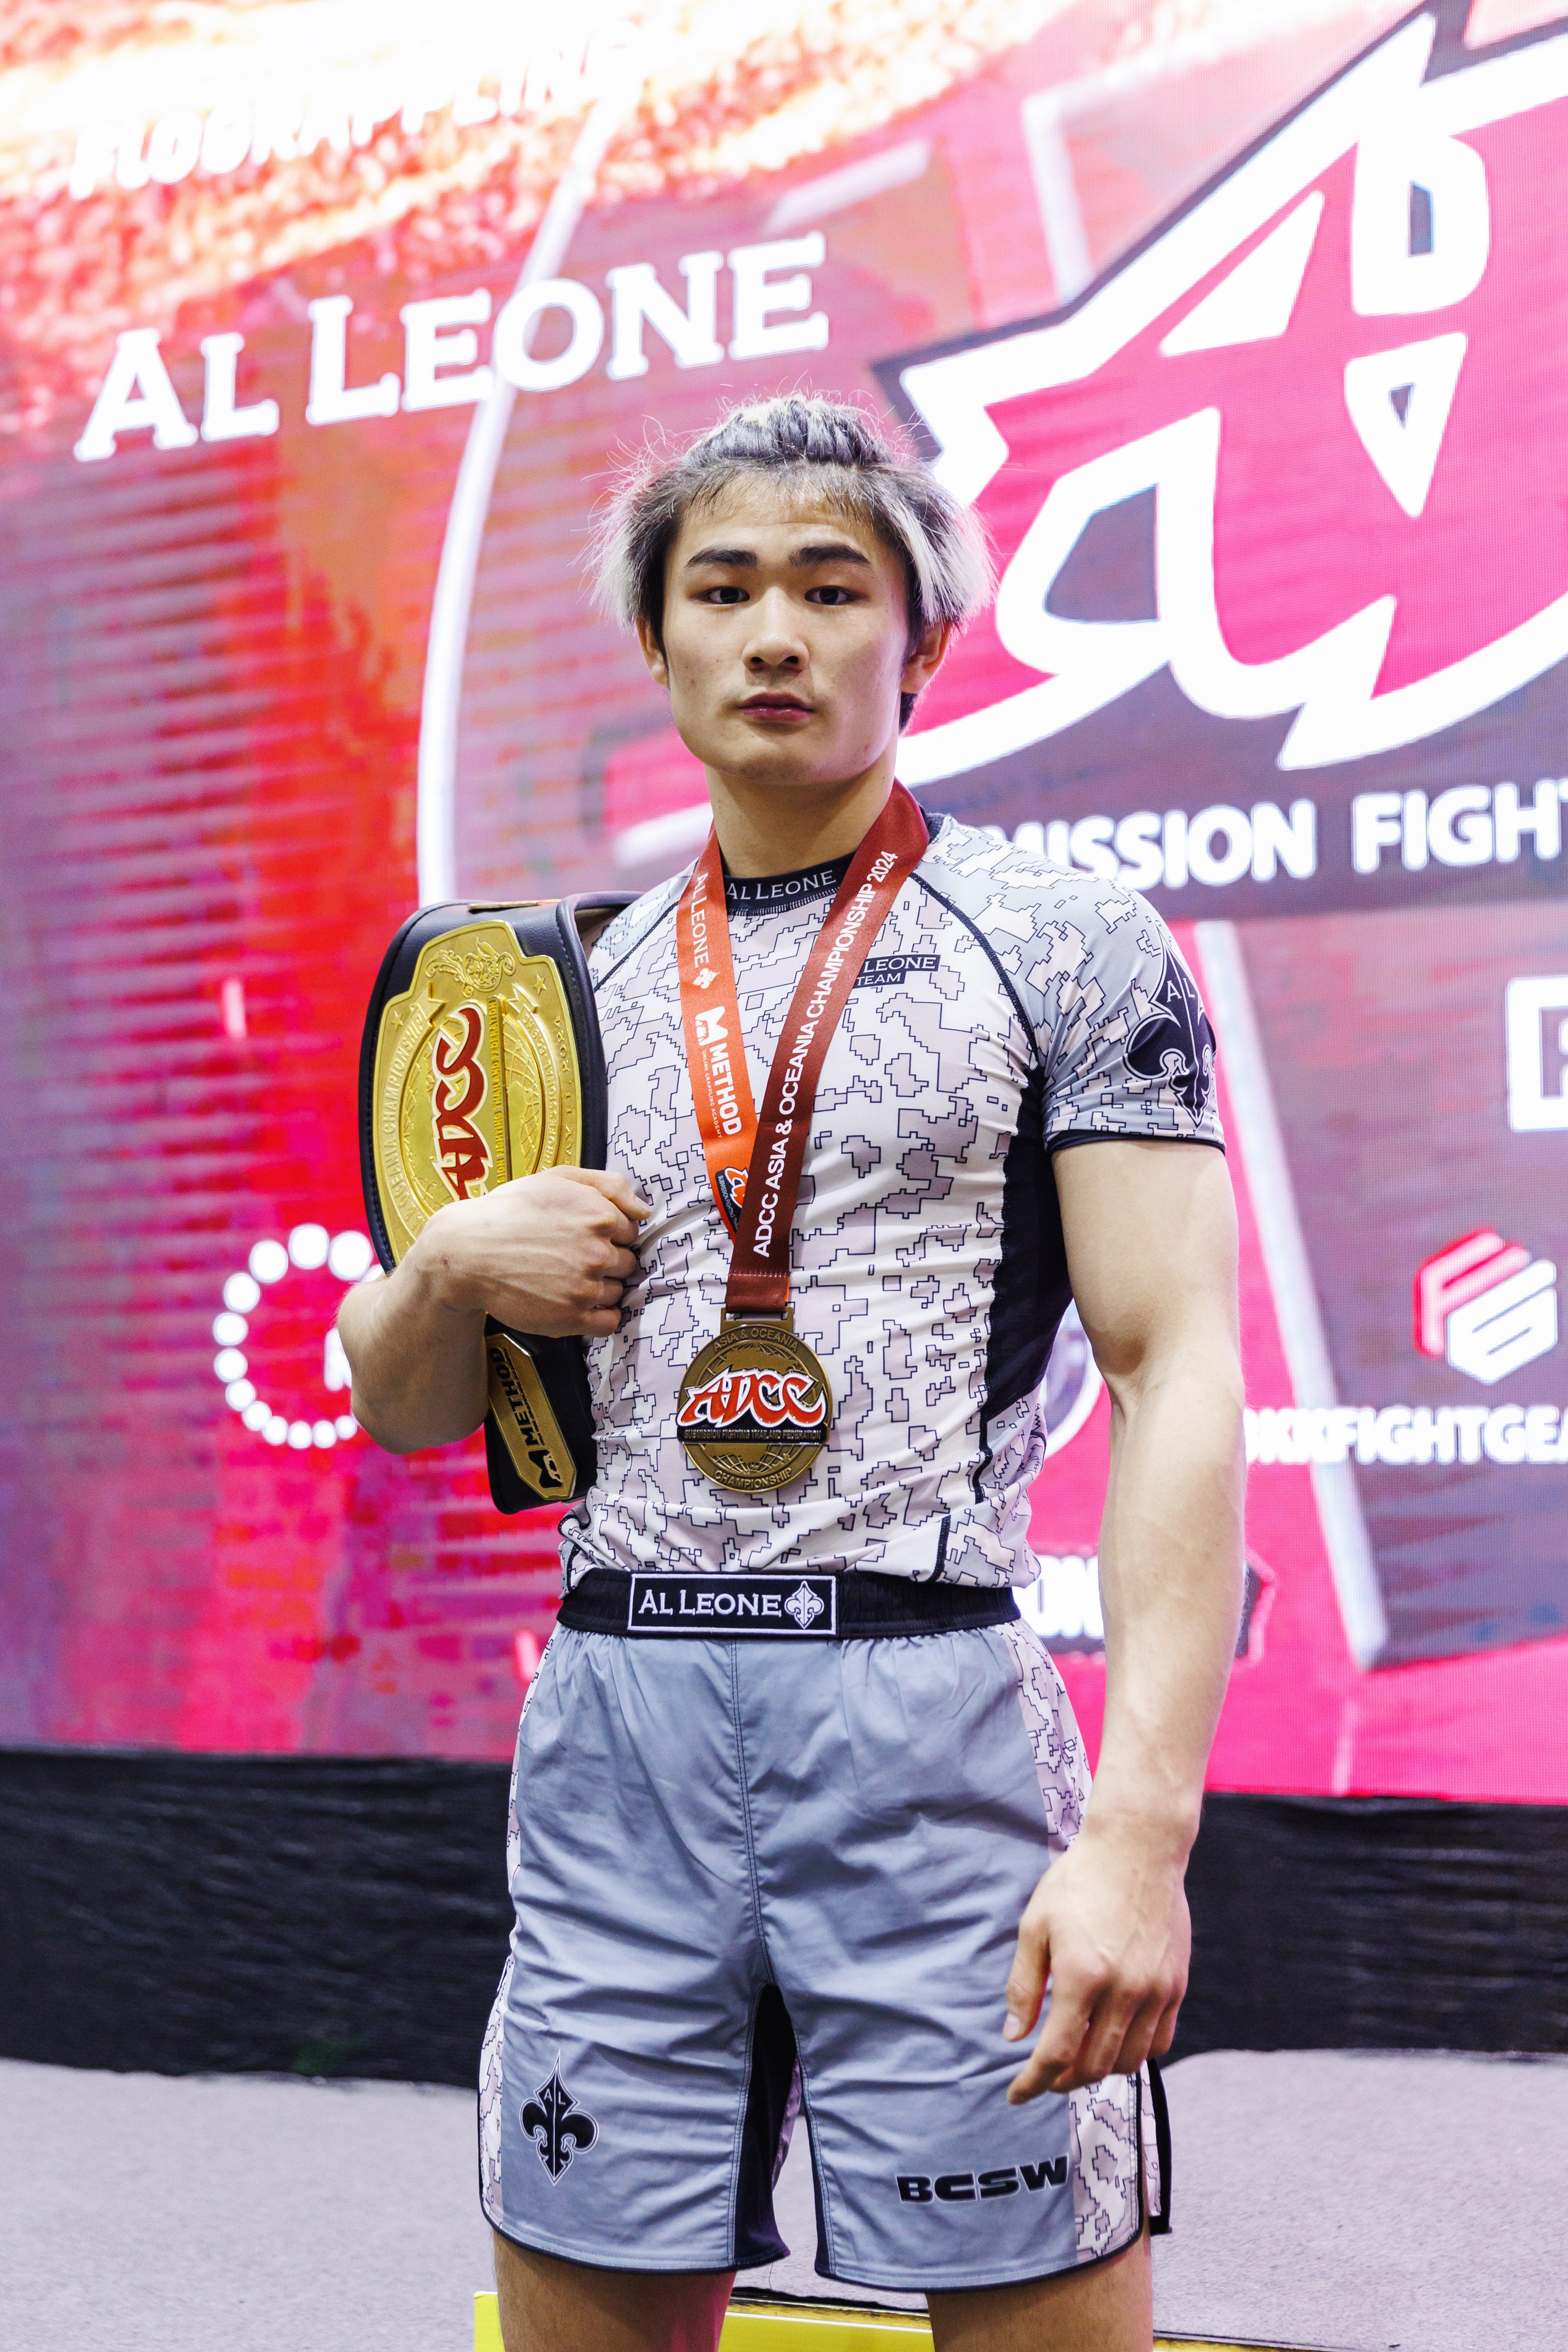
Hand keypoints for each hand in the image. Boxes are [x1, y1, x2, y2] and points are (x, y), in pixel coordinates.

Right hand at [408, 1167, 648, 1338]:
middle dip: (608, 1259)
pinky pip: (609, 1321)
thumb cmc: (510, 1211)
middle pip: (627, 1262)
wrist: (467, 1253)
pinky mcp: (571, 1318)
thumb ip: (608, 1184)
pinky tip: (578, 1301)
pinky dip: (600, 1315)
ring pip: (618, 1291)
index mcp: (599, 1216)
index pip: (631, 1231)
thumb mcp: (558, 1178)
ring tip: (568, 1277)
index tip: (587, 1235)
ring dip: (602, 1286)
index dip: (611, 1233)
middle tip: (576, 1256)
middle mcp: (597, 1253)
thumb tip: (644, 1209)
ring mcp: (585, 1288)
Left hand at [1001, 1820, 1190, 2101]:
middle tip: (1045, 2076)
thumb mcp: (1035, 1925)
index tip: (1016, 2094)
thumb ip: (1024, 1985)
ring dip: (1099, 2070)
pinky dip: (1134, 2053)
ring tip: (1078, 2058)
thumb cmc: (1078, 1881)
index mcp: (1081, 1976)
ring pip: (1129, 2061)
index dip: (1032, 2083)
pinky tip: (1114, 2040)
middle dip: (1063, 2081)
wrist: (1137, 1848)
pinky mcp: (1176, 1985)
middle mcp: (1123, 1990)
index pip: (1055, 2054)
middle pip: (1093, 2067)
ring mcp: (1155, 1990)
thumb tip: (1014, 2036)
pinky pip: (1158, 2042)